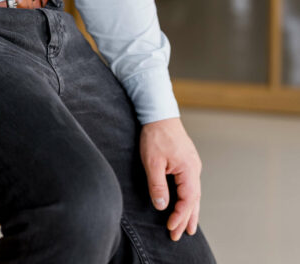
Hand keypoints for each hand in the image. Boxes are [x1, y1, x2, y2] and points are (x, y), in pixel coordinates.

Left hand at [140, 117, 201, 240]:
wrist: (159, 112)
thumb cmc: (156, 134)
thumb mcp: (152, 161)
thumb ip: (157, 185)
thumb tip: (162, 206)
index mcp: (189, 170)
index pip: (187, 200)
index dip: (179, 216)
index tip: (170, 228)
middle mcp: (194, 168)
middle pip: (194, 199)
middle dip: (187, 219)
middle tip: (180, 236)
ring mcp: (192, 164)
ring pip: (194, 193)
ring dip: (190, 210)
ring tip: (188, 227)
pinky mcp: (187, 161)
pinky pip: (190, 185)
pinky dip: (189, 198)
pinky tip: (186, 203)